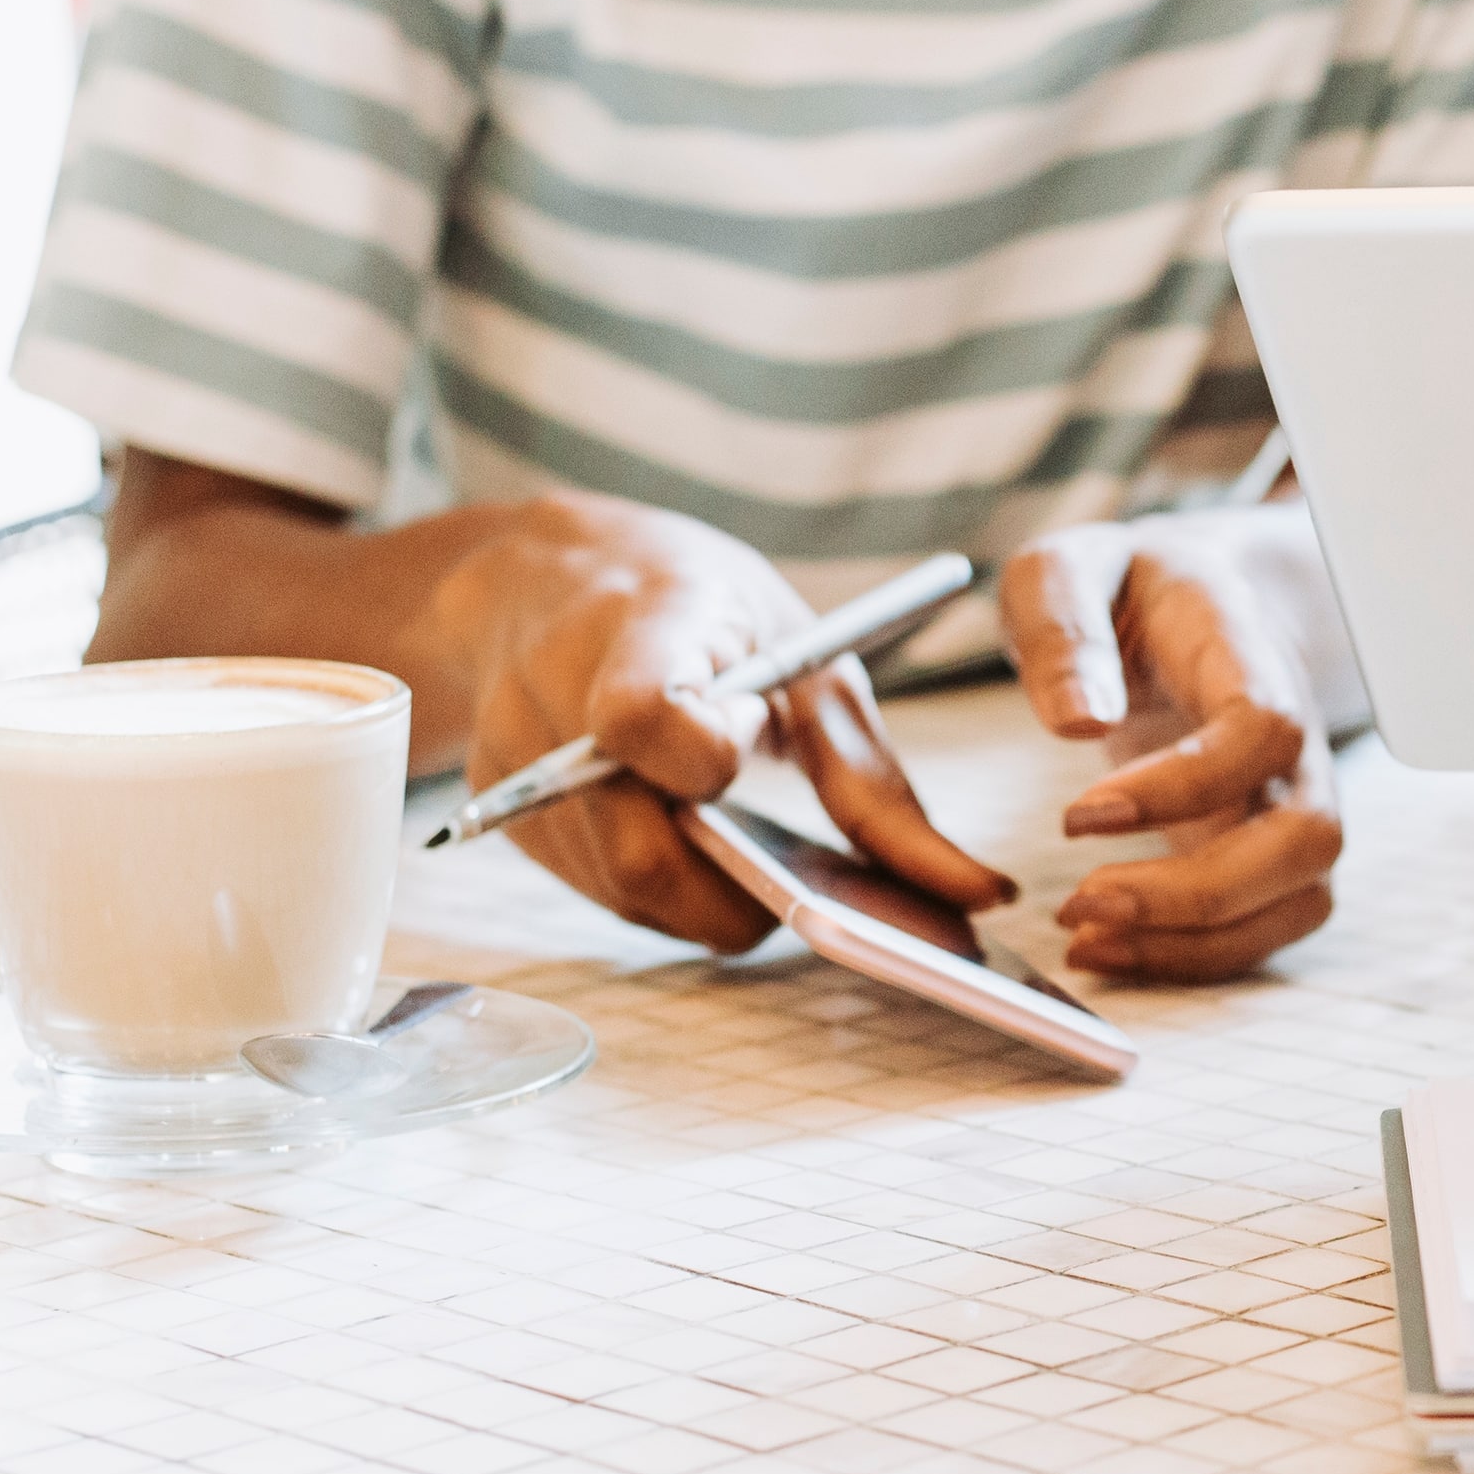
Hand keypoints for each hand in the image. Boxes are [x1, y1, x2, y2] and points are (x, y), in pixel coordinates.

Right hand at [440, 497, 1007, 954]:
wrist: (537, 576)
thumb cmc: (692, 605)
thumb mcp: (799, 650)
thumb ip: (870, 777)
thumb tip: (969, 895)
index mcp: (636, 627)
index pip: (642, 719)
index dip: (704, 760)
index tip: (747, 744)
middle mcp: (553, 699)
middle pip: (643, 855)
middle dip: (739, 887)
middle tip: (794, 864)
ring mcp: (513, 768)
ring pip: (629, 897)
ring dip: (709, 895)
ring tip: (740, 833)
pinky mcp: (504, 816)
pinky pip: (604, 896)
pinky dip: (667, 888)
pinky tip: (691, 835)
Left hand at [995, 505, 1349, 979]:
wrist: (1197, 601)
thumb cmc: (1126, 588)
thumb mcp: (1068, 567)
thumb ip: (1064, 626)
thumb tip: (1080, 721)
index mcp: (1247, 651)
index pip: (1264, 729)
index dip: (1186, 786)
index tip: (1078, 817)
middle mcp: (1295, 736)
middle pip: (1306, 836)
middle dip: (1198, 892)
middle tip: (1080, 902)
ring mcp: (1294, 798)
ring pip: (1299, 896)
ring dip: (1197, 940)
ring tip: (1084, 939)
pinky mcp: (1271, 850)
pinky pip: (1269, 926)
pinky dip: (1196, 956)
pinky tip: (1110, 946)